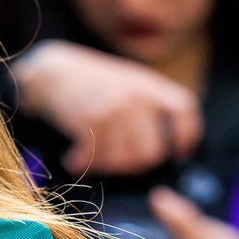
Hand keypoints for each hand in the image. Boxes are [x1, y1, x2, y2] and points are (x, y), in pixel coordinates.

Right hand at [11, 41, 201, 175]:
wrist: (52, 72)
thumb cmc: (89, 84)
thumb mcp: (127, 85)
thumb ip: (147, 108)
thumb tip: (163, 149)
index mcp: (150, 85)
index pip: (184, 110)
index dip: (186, 136)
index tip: (177, 153)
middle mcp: (137, 95)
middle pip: (151, 152)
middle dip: (132, 165)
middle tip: (114, 162)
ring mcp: (116, 106)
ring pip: (123, 160)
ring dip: (103, 166)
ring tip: (91, 157)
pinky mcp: (93, 117)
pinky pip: (96, 157)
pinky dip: (82, 163)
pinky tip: (73, 158)